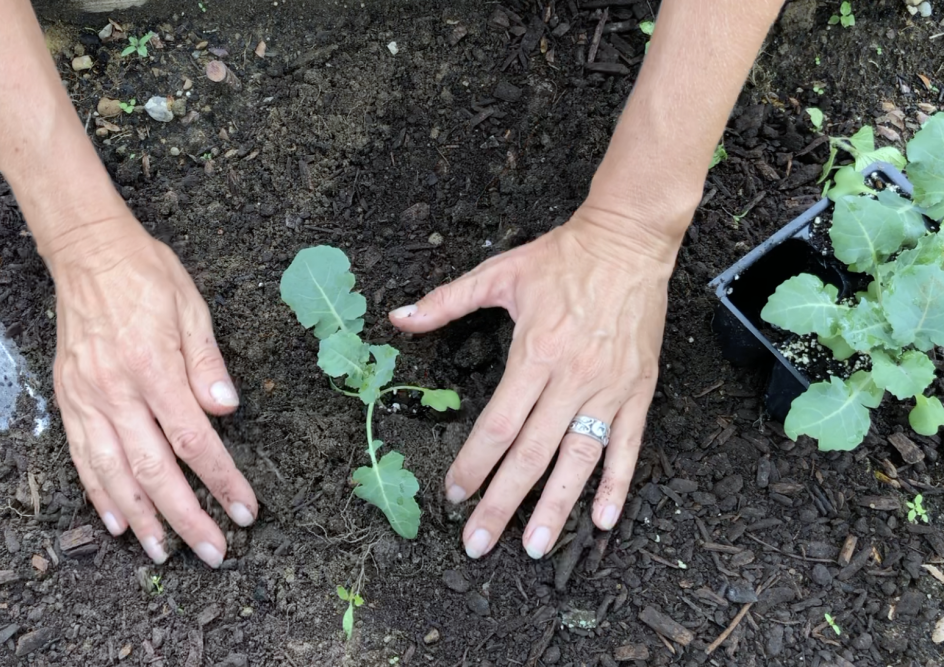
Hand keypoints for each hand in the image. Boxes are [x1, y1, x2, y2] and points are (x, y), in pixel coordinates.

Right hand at [46, 214, 256, 567]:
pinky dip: (99, 495)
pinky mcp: (66, 400)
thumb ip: (207, 363)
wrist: (86, 252)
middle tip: (212, 552)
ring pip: (113, 474)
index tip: (244, 511)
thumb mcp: (191, 307)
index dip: (221, 481)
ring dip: (140, 520)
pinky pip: (82, 457)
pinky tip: (115, 523)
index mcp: (153, 366)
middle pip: (154, 470)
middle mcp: (115, 390)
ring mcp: (85, 398)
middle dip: (186, 518)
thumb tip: (227, 410)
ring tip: (162, 552)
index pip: (194, 440)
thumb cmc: (145, 275)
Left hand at [388, 205, 675, 558]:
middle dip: (503, 502)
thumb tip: (399, 318)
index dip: (474, 463)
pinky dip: (617, 484)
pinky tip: (602, 520)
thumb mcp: (499, 272)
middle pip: (532, 453)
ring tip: (535, 546)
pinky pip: (629, 446)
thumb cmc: (562, 256)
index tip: (454, 494)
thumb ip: (447, 300)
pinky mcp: (639, 391)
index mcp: (536, 352)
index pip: (499, 424)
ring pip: (580, 459)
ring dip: (557, 507)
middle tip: (480, 543)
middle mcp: (573, 377)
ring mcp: (610, 388)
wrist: (629, 240)